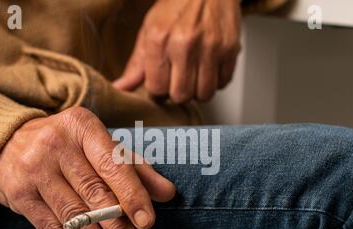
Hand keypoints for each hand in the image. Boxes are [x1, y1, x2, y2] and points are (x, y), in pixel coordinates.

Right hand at [0, 106, 174, 228]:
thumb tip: (168, 193)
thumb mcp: (100, 146)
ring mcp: (34, 170)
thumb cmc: (68, 146)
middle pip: (93, 193)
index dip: (132, 194)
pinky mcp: (19, 194)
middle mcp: (56, 145)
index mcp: (83, 126)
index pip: (112, 164)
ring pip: (73, 216)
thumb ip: (135, 168)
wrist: (7, 143)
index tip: (147, 222)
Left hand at [113, 0, 241, 103]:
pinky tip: (209, 68)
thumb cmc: (177, 5)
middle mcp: (185, 44)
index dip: (158, 89)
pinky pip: (223, 82)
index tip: (161, 81)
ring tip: (194, 76)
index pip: (156, 88)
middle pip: (181, 95)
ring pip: (204, 93)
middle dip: (179, 92)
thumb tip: (121, 88)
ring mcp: (210, 47)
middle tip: (178, 80)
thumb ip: (136, 63)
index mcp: (159, 39)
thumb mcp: (150, 29)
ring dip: (199, 90)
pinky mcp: (230, 49)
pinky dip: (216, 81)